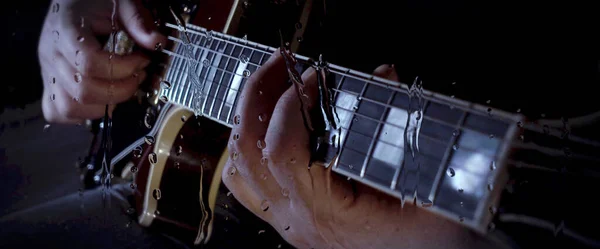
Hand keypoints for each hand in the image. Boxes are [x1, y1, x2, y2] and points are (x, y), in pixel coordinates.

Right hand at [39, 0, 165, 123]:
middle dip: (121, 89)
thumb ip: (138, 21)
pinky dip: (82, 114)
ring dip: (105, 104)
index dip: (122, 68)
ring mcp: (48, 72)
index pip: (90, 63)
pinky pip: (58, 112)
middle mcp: (52, 54)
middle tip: (138, 76)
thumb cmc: (96, 2)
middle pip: (83, 90)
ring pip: (71, 107)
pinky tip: (102, 99)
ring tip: (122, 87)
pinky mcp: (50, 84)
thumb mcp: (122, 3)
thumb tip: (157, 42)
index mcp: (66, 30)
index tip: (142, 61)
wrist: (74, 2)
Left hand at [223, 50, 492, 248]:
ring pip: (240, 170)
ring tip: (272, 89)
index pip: (281, 152)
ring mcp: (290, 224)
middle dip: (259, 98)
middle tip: (281, 64)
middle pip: (249, 153)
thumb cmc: (436, 240)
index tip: (316, 77)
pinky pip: (250, 186)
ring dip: (250, 121)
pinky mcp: (293, 221)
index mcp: (326, 215)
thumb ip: (404, 130)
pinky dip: (250, 150)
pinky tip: (270, 128)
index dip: (291, 106)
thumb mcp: (429, 185)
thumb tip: (381, 77)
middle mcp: (298, 222)